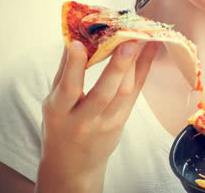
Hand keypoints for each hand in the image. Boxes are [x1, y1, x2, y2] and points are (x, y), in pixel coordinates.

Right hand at [35, 40, 159, 192]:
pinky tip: (151, 49)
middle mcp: (84, 120)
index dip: (75, 66)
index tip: (80, 43)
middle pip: (104, 94)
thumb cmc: (60, 126)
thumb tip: (72, 39)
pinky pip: (135, 93)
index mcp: (60, 112)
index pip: (69, 88)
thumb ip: (63, 73)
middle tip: (127, 42)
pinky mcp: (121, 122)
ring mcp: (106, 123)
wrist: (73, 165)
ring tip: (141, 39)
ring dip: (134, 65)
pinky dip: (144, 69)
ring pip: (123, 94)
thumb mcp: (52, 103)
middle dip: (117, 67)